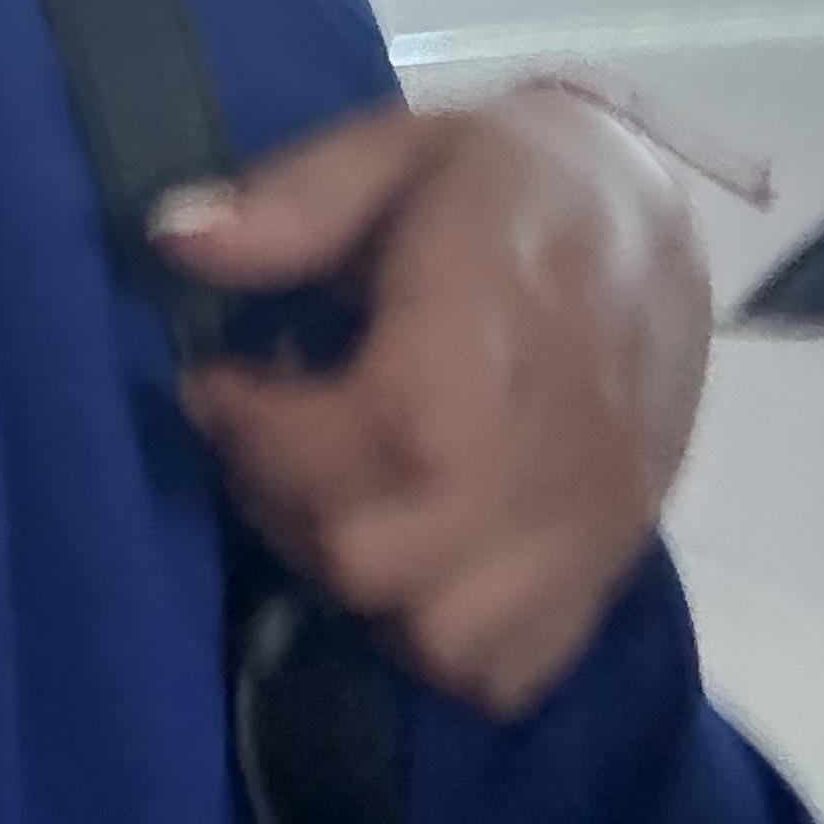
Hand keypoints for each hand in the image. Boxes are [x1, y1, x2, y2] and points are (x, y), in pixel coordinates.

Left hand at [156, 81, 712, 715]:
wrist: (650, 221)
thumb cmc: (504, 178)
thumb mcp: (391, 151)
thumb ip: (287, 202)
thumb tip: (173, 239)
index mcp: (497, 329)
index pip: (370, 438)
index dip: (258, 431)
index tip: (216, 382)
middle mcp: (551, 449)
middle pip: (378, 555)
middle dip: (280, 502)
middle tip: (259, 437)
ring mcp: (587, 525)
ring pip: (437, 637)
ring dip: (348, 582)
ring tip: (323, 496)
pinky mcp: (605, 568)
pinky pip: (504, 671)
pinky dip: (429, 642)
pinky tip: (397, 557)